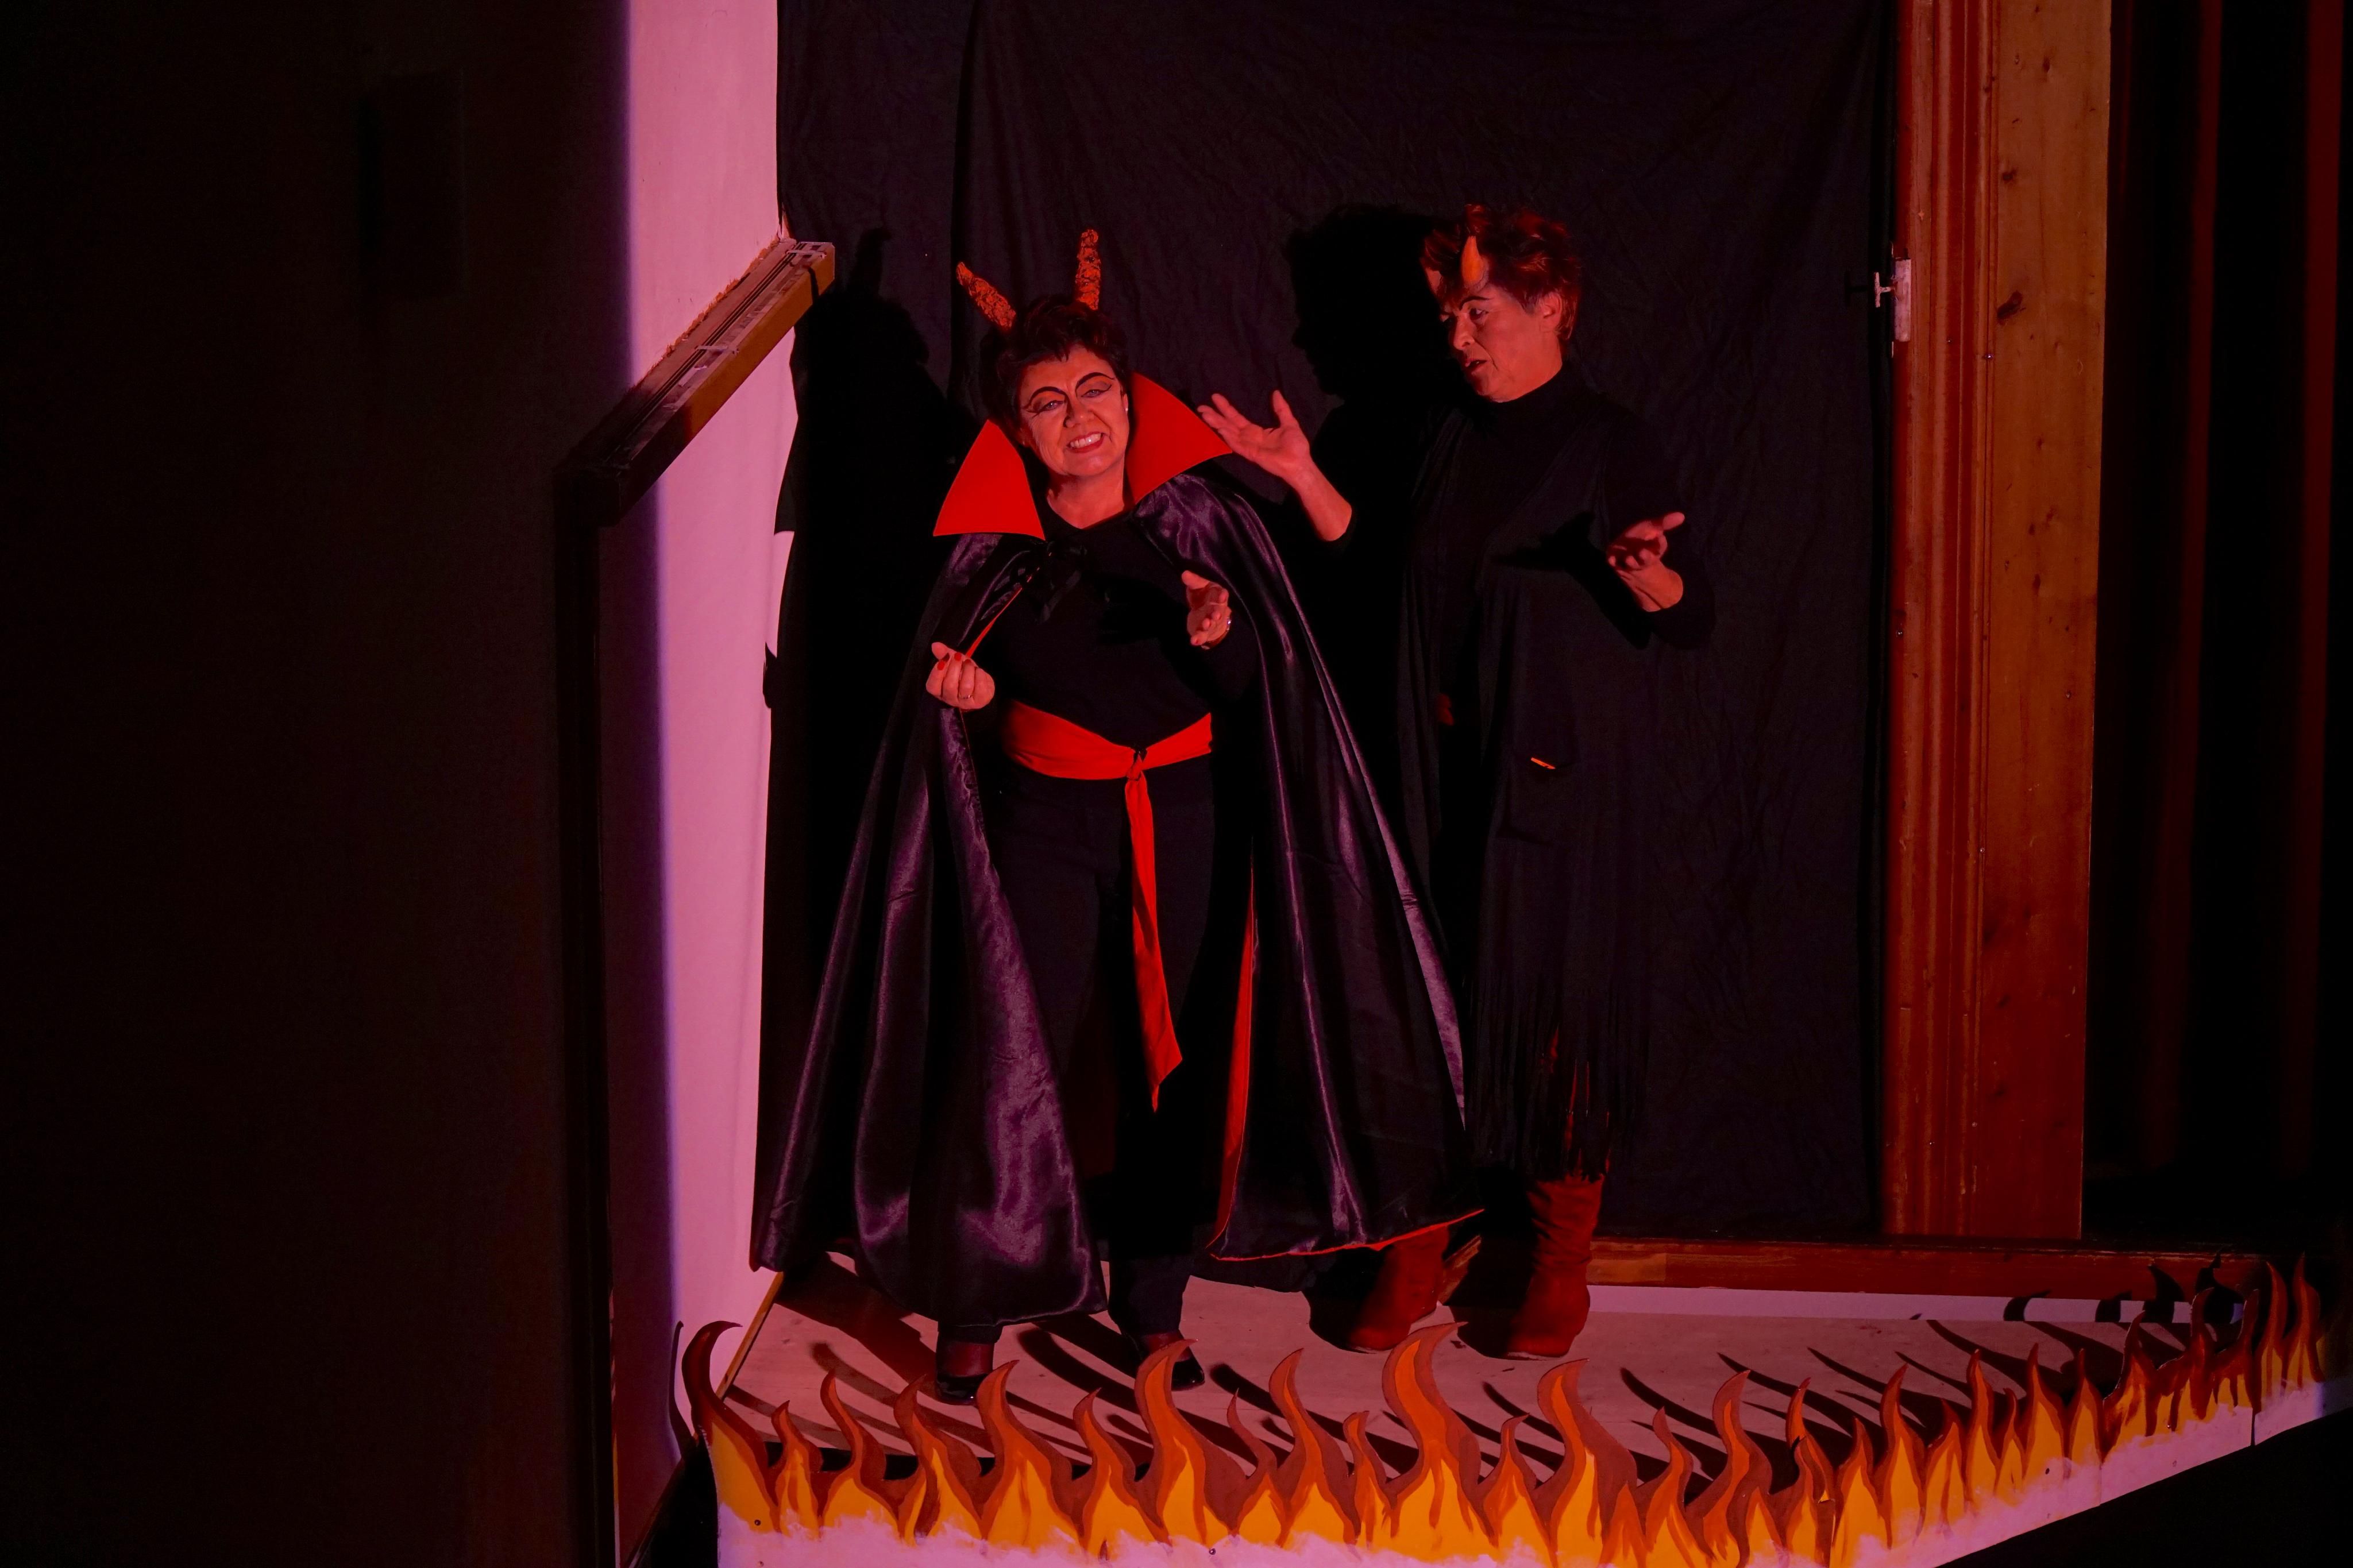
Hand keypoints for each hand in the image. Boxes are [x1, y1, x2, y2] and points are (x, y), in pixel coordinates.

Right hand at [925, 642, 995, 709]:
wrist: (981, 682)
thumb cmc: (962, 672)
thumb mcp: (952, 661)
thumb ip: (943, 654)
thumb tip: (935, 645)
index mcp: (939, 691)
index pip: (933, 686)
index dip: (937, 673)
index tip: (943, 660)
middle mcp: (950, 699)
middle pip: (949, 685)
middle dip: (954, 667)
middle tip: (958, 656)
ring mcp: (965, 702)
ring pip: (965, 686)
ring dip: (968, 670)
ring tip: (969, 663)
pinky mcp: (979, 700)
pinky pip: (980, 688)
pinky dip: (980, 675)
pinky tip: (978, 671)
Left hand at [1181, 571, 1234, 647]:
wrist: (1207, 614)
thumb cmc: (1204, 596)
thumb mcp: (1199, 586)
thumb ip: (1193, 581)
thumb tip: (1184, 573)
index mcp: (1218, 596)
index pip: (1222, 595)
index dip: (1222, 596)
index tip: (1222, 596)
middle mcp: (1217, 610)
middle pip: (1219, 612)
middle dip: (1217, 613)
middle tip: (1215, 615)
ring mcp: (1212, 623)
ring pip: (1212, 624)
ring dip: (1209, 625)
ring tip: (1205, 624)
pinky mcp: (1204, 632)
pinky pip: (1202, 636)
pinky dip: (1199, 639)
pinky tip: (1193, 641)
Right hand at [1196, 391, 1311, 482]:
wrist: (1300, 463)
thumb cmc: (1296, 446)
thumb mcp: (1289, 422)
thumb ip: (1281, 408)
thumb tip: (1275, 393)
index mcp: (1256, 432)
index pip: (1237, 418)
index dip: (1226, 408)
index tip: (1215, 397)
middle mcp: (1249, 438)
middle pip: (1228, 425)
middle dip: (1215, 416)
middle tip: (1200, 407)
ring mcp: (1248, 447)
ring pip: (1228, 433)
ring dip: (1217, 424)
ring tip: (1205, 415)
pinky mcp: (1250, 454)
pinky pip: (1236, 444)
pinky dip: (1228, 436)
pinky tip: (1219, 428)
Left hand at [1604, 512, 1686, 610]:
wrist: (1623, 552)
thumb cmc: (1640, 538)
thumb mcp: (1652, 528)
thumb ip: (1664, 523)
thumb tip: (1682, 515)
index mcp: (1654, 550)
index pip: (1660, 547)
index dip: (1660, 543)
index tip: (1659, 536)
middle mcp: (1643, 558)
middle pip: (1647, 559)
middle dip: (1645, 557)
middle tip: (1642, 552)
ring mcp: (1630, 563)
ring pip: (1632, 564)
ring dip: (1631, 561)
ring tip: (1628, 558)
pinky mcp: (1617, 564)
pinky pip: (1615, 565)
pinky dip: (1613, 563)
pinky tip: (1611, 560)